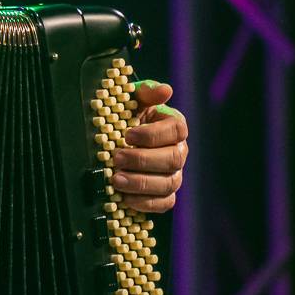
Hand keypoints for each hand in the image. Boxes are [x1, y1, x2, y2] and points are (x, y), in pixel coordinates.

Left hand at [111, 80, 188, 213]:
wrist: (119, 139)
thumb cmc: (129, 116)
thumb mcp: (134, 100)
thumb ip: (147, 92)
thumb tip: (165, 90)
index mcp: (175, 127)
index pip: (176, 131)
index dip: (153, 135)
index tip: (128, 135)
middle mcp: (179, 152)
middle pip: (172, 159)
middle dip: (142, 160)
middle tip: (116, 158)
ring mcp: (174, 175)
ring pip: (167, 184)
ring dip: (140, 183)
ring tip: (115, 180)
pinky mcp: (165, 195)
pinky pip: (164, 203)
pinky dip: (145, 203)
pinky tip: (125, 198)